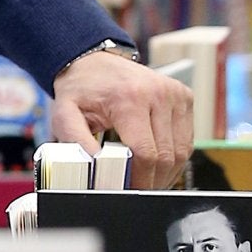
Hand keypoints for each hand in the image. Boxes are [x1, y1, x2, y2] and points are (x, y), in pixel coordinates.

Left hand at [52, 49, 194, 189]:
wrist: (94, 61)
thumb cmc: (81, 89)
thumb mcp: (64, 114)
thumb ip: (76, 142)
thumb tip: (94, 168)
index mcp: (129, 98)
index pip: (146, 153)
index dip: (140, 180)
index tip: (128, 190)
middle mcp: (158, 93)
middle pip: (167, 156)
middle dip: (152, 180)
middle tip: (135, 189)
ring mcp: (175, 94)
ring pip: (182, 151)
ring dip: (166, 171)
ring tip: (145, 178)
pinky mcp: (184, 97)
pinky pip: (186, 139)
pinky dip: (174, 156)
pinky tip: (156, 161)